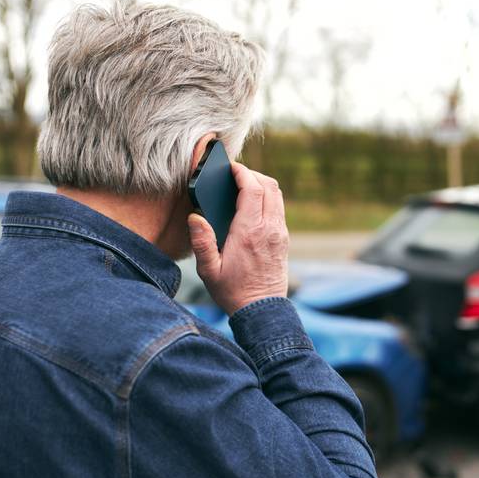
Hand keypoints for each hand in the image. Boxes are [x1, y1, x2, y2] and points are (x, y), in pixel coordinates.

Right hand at [188, 163, 289, 315]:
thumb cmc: (233, 291)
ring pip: (277, 195)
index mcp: (249, 231)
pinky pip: (278, 208)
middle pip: (269, 185)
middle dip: (252, 174)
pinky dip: (267, 198)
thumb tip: (195, 217)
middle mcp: (269, 228)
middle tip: (235, 175)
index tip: (231, 168)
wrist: (261, 310)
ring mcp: (279, 233)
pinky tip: (252, 205)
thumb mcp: (208, 270)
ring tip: (243, 186)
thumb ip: (201, 242)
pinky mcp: (283, 239)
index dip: (242, 172)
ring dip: (262, 184)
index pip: (252, 189)